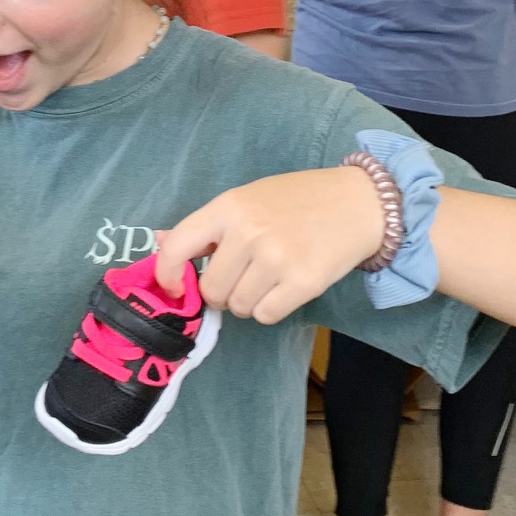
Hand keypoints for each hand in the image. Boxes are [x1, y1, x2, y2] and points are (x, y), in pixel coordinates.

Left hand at [155, 168, 383, 325]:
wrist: (356, 202)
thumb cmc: (296, 200)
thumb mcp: (247, 199)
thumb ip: (208, 226)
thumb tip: (159, 243)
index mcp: (228, 207)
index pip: (177, 248)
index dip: (168, 275)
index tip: (176, 287)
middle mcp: (248, 233)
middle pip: (211, 290)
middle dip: (222, 292)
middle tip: (242, 277)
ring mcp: (276, 259)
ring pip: (238, 307)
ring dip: (248, 302)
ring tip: (268, 279)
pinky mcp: (303, 282)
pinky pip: (266, 315)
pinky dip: (271, 309)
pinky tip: (284, 288)